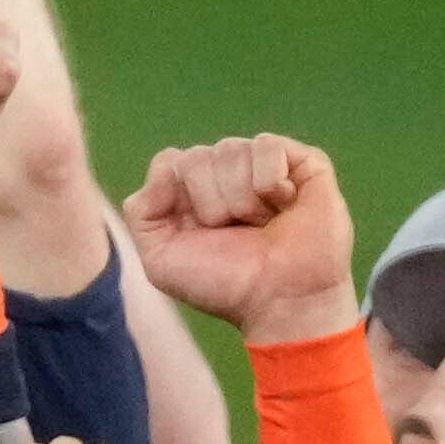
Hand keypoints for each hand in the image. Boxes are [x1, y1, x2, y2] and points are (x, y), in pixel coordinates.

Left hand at [127, 134, 359, 348]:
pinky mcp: (302, 162)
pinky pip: (266, 144)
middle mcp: (226, 173)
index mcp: (190, 192)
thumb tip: (167, 162)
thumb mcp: (161, 259)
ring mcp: (263, 165)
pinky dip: (269, 182)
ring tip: (262, 224)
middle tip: (235, 231)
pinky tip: (283, 204)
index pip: (169, 161)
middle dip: (211, 203)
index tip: (198, 231)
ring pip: (230, 149)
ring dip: (241, 199)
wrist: (282, 300)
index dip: (177, 198)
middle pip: (196, 157)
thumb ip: (142, 211)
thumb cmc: (225, 283)